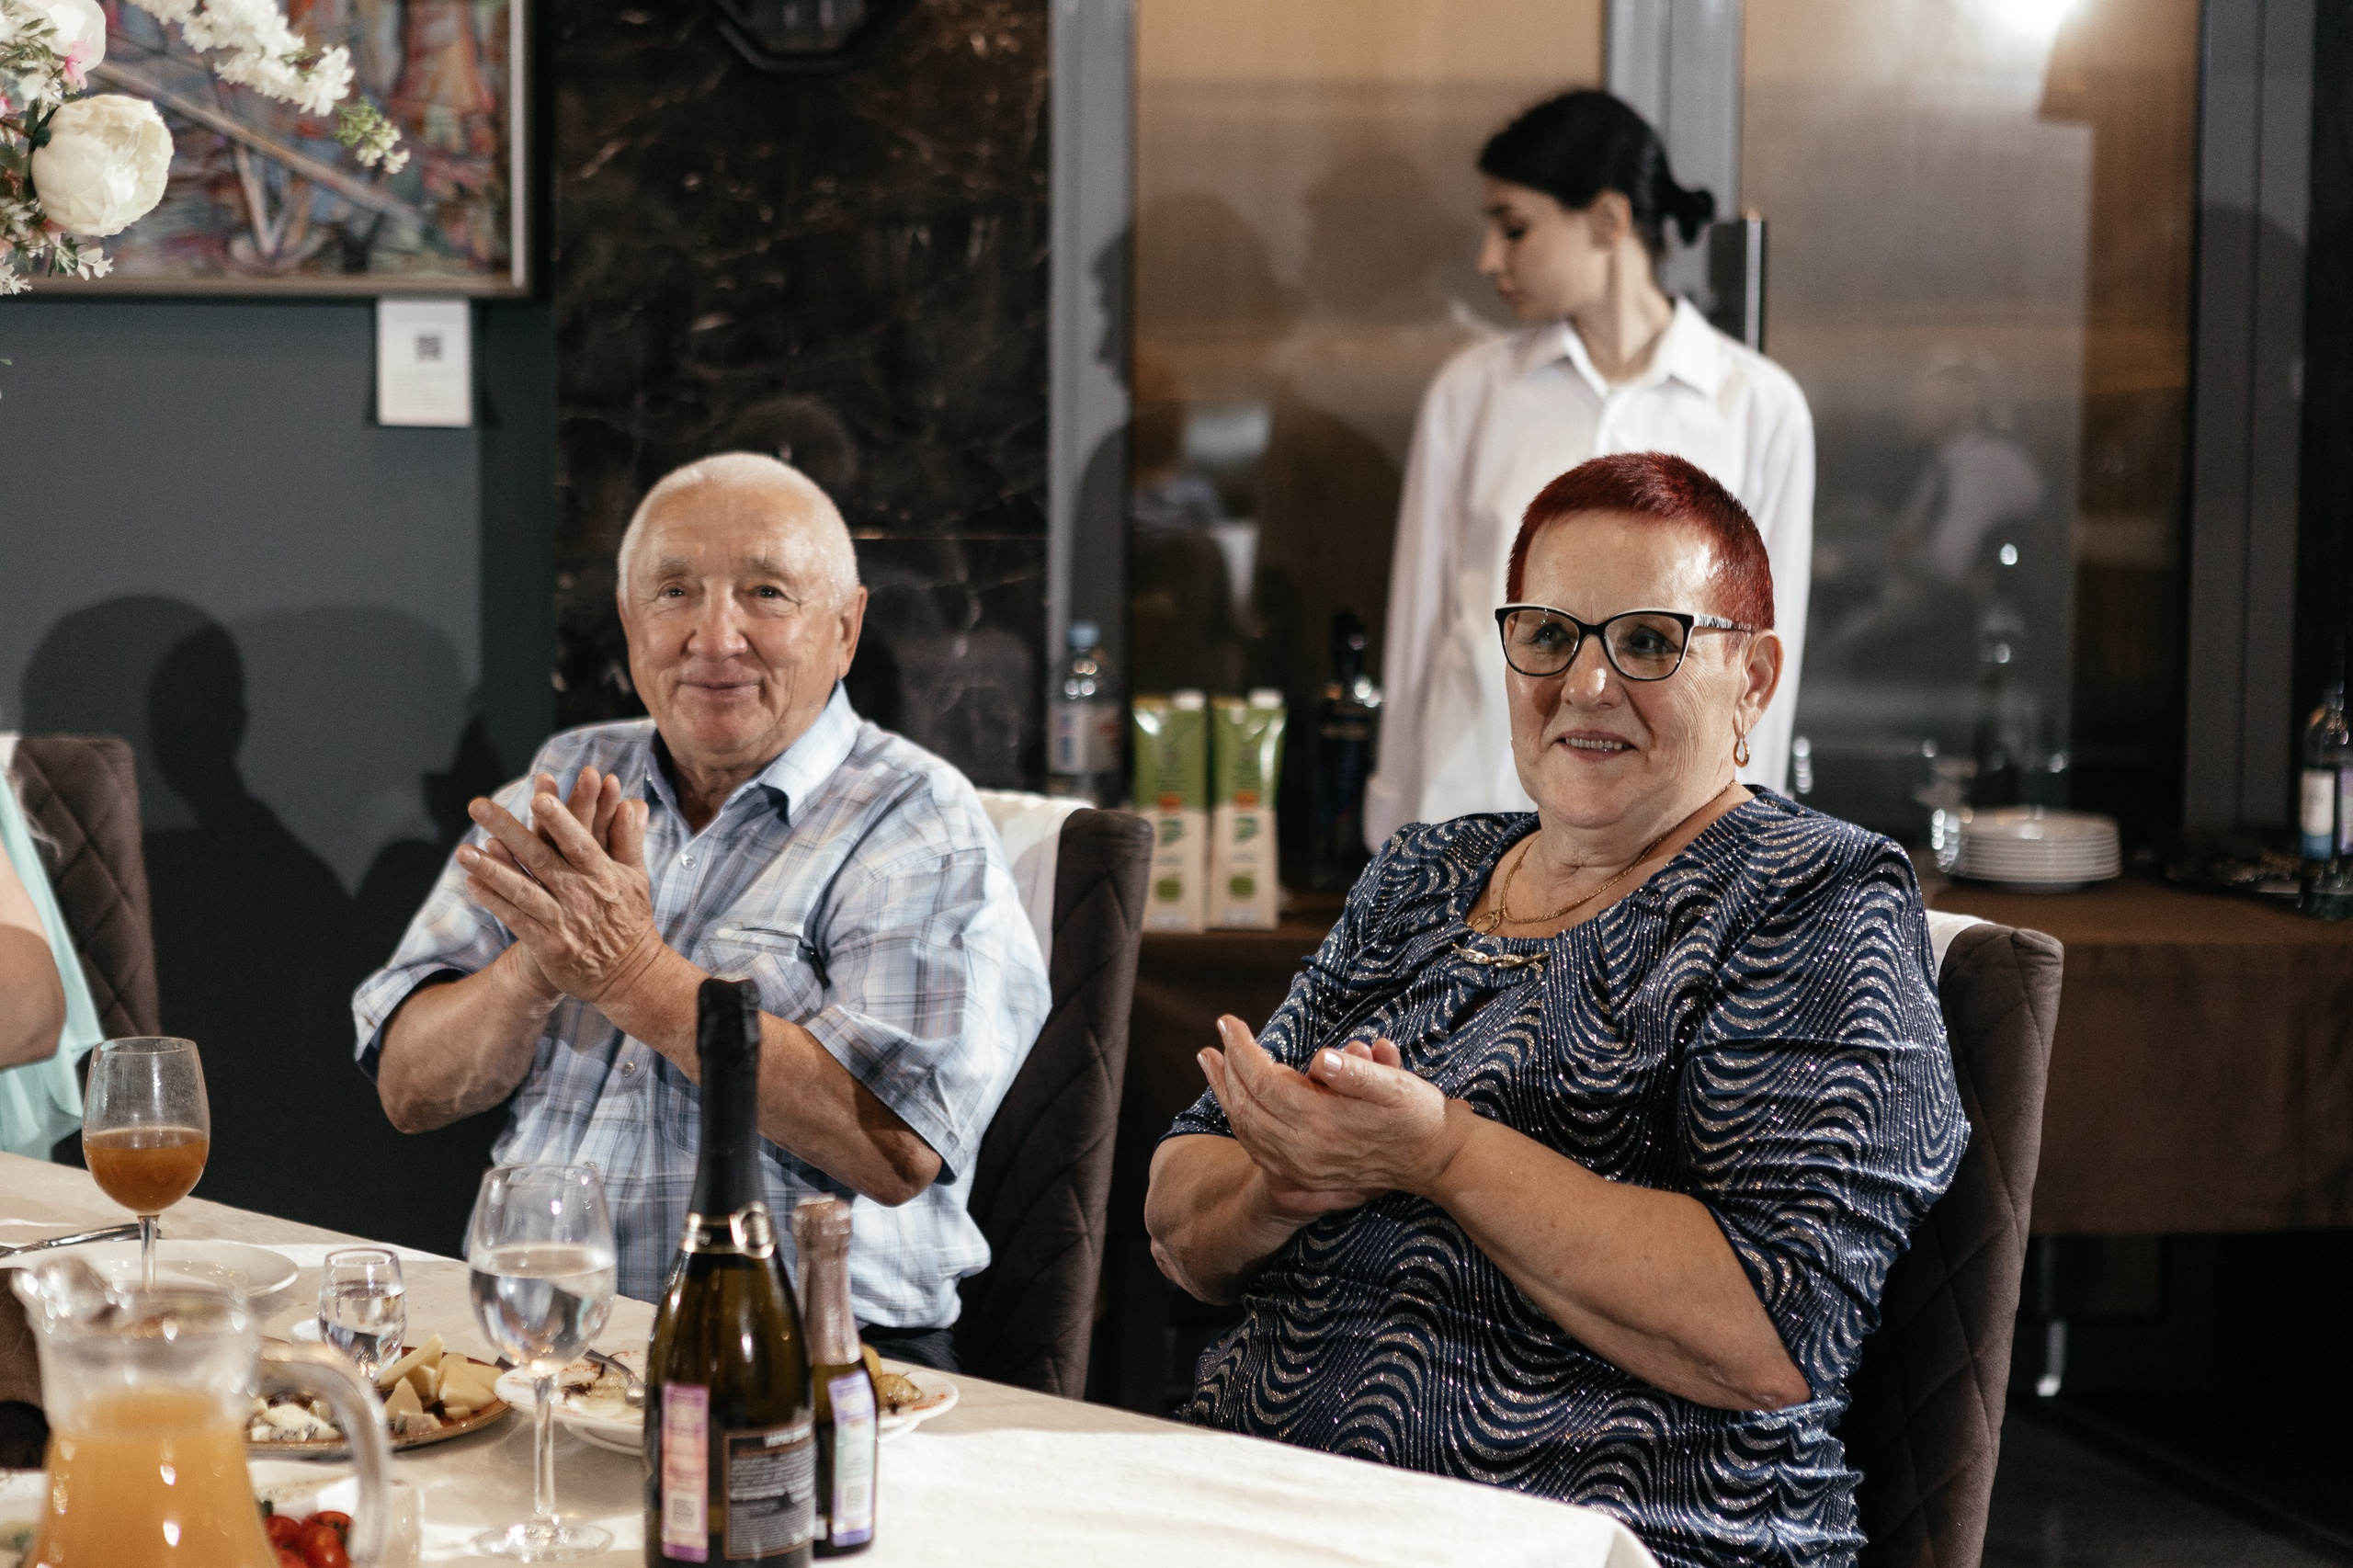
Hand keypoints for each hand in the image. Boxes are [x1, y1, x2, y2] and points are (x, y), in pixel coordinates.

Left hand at [456, 780, 661, 1008]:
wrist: (630, 975)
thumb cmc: (630, 920)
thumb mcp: (637, 877)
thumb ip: (629, 839)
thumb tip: (633, 803)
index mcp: (603, 874)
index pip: (578, 842)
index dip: (559, 821)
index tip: (538, 797)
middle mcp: (581, 895)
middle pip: (540, 858)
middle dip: (508, 829)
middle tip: (478, 805)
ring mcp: (563, 921)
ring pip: (522, 890)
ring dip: (491, 869)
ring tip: (463, 850)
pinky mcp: (548, 946)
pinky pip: (516, 919)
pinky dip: (494, 902)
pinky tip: (472, 884)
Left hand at [1198, 1016, 1464, 1219]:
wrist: (1437, 1160)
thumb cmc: (1417, 1113)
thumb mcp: (1394, 1084)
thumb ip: (1356, 1072)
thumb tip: (1323, 1058)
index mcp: (1321, 1122)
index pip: (1263, 1080)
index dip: (1241, 1049)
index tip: (1228, 1021)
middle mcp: (1303, 1150)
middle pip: (1246, 1106)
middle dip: (1224, 1071)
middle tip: (1211, 1043)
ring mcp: (1301, 1167)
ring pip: (1247, 1129)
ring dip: (1226, 1095)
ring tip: (1212, 1065)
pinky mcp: (1305, 1177)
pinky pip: (1258, 1148)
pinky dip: (1242, 1122)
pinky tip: (1236, 1104)